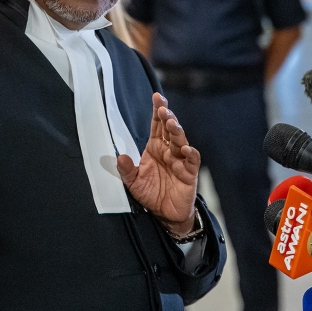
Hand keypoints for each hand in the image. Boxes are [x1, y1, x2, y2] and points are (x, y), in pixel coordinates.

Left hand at [117, 93, 199, 234]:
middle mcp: (168, 150)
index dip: (157, 111)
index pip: (156, 125)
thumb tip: (120, 156)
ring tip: (172, 124)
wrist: (165, 214)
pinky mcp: (189, 172)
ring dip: (177, 131)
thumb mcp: (133, 182)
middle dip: (167, 117)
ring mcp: (180, 160)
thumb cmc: (151, 194)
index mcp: (155, 147)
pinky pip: (192, 160)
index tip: (157, 97)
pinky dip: (190, 153)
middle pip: (169, 129)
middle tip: (163, 109)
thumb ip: (127, 170)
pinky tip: (186, 148)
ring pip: (180, 140)